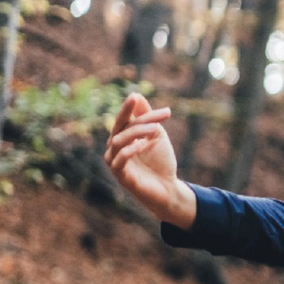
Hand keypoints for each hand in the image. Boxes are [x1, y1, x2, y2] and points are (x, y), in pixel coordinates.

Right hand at [104, 92, 193, 226]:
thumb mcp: (156, 136)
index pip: (124, 119)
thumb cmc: (160, 161)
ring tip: (156, 129)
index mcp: (122, 137)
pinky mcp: (121, 176)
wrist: (168, 188)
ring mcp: (115, 162)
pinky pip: (118, 161)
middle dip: (136, 117)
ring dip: (137, 132)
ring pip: (118, 142)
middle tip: (157, 114)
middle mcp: (115, 148)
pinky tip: (143, 144)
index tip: (138, 95)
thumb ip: (147, 118)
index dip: (130, 108)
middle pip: (120, 128)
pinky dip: (130, 150)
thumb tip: (137, 95)